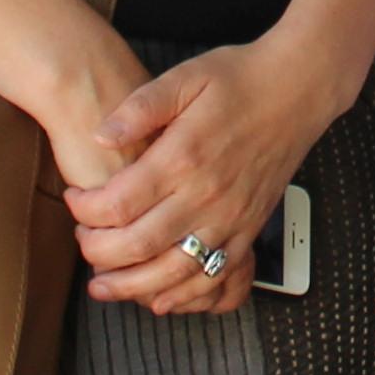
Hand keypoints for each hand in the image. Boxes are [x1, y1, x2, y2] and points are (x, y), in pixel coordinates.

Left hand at [65, 26, 356, 317]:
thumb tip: (99, 136)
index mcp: (183, 156)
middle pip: (140, 244)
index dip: (85, 210)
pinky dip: (185, 295)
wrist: (300, 89)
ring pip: (175, 271)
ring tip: (104, 286)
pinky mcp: (249, 229)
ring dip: (133, 286)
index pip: (119, 202)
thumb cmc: (240, 80)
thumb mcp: (185, 77)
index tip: (74, 199)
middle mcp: (207, 194)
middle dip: (99, 253)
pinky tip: (160, 298)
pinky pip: (216, 276)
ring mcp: (231, 217)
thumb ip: (140, 107)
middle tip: (82, 243)